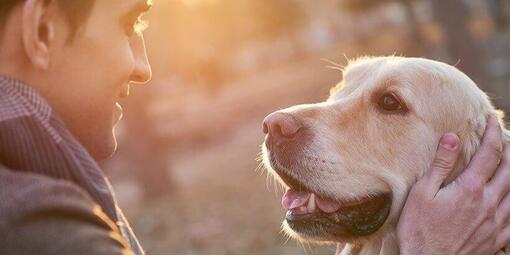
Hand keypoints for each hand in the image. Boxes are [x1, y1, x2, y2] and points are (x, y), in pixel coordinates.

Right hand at [397, 115, 509, 254]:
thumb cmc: (420, 230)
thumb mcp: (422, 193)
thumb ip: (441, 165)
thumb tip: (452, 138)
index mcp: (470, 189)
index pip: (490, 153)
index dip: (493, 133)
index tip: (491, 120)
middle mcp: (489, 203)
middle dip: (508, 149)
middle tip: (504, 138)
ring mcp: (496, 221)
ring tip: (509, 163)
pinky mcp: (497, 238)